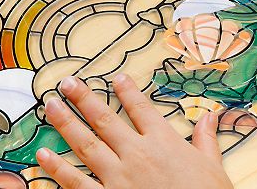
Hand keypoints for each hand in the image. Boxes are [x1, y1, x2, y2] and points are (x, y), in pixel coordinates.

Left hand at [36, 74, 232, 188]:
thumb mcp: (213, 168)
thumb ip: (206, 140)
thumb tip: (210, 116)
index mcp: (162, 142)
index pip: (141, 108)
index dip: (127, 91)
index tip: (115, 77)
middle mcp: (136, 153)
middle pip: (105, 119)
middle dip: (84, 98)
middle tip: (67, 83)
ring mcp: (118, 177)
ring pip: (86, 144)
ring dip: (66, 123)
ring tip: (50, 106)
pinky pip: (77, 183)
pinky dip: (58, 169)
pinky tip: (43, 155)